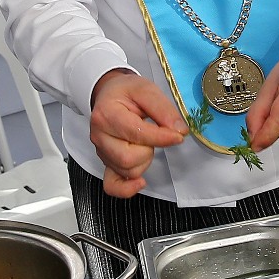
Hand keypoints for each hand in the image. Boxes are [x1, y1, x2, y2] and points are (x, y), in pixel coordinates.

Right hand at [89, 69, 185, 196]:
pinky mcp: (106, 163)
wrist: (109, 94)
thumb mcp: (146, 90)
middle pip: (129, 158)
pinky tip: (140, 182)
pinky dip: (127, 188)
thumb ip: (163, 110)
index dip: (162, 137)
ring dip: (144, 160)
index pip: (136, 134)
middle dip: (149, 149)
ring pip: (128, 171)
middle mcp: (99, 136)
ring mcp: (101, 152)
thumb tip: (179, 130)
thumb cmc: (126, 92)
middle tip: (153, 134)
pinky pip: (112, 186)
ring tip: (144, 142)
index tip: (178, 135)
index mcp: (106, 114)